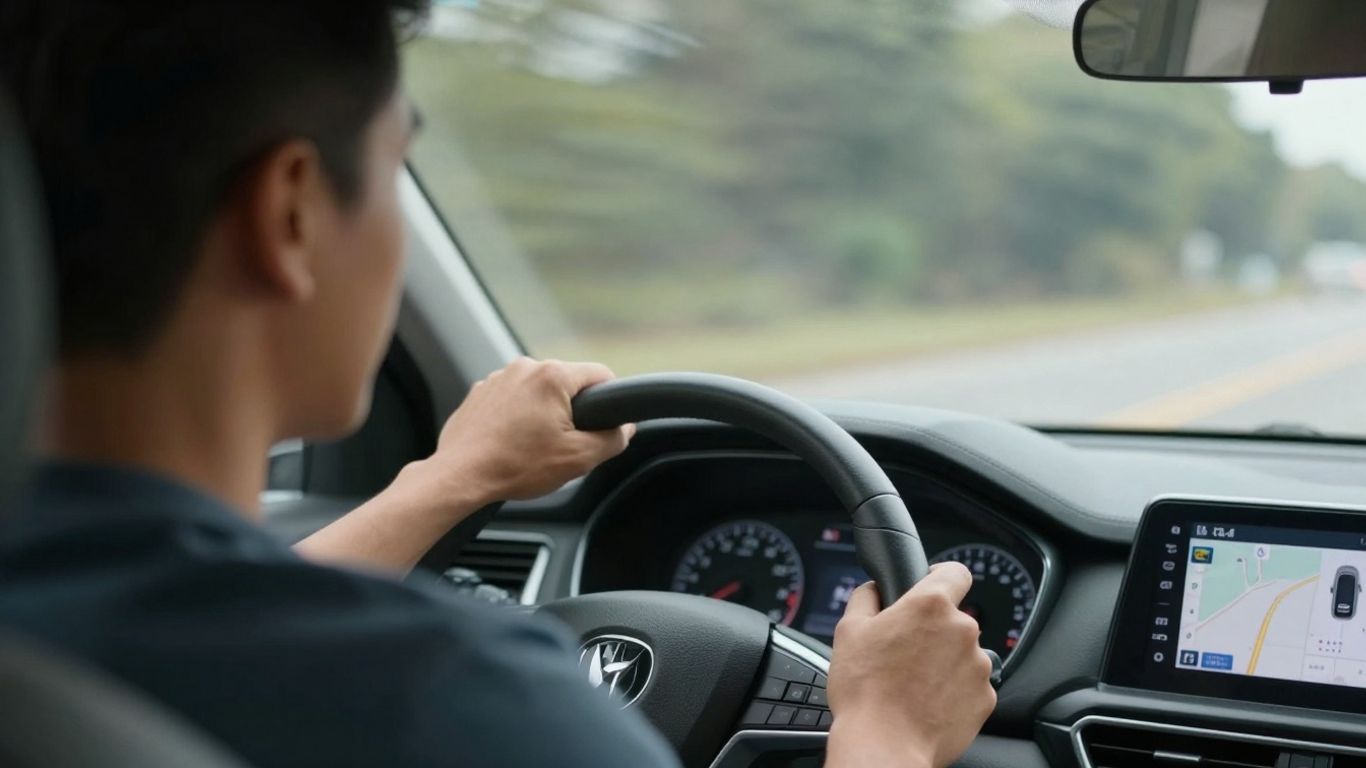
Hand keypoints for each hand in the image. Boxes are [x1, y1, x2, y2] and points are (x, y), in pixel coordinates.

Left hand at [416, 357, 633, 503]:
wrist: (461, 477)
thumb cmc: (515, 466)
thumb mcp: (579, 459)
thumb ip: (612, 439)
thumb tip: (625, 428)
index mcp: (552, 376)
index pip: (601, 375)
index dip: (610, 401)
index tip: (603, 425)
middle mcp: (524, 367)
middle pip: (568, 384)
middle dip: (571, 412)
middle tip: (563, 445)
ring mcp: (498, 378)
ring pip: (538, 392)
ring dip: (543, 414)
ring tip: (532, 447)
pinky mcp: (480, 392)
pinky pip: (512, 400)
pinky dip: (517, 418)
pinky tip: (511, 443)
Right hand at [824, 563, 995, 767]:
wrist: (884, 746)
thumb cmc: (865, 692)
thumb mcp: (848, 631)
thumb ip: (866, 598)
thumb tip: (874, 589)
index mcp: (930, 606)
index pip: (955, 572)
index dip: (942, 577)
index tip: (932, 586)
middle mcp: (962, 630)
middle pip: (954, 619)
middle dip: (933, 631)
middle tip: (904, 651)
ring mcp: (977, 666)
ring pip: (962, 653)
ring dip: (943, 661)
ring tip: (913, 683)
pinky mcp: (985, 698)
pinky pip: (970, 685)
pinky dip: (953, 690)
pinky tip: (927, 702)